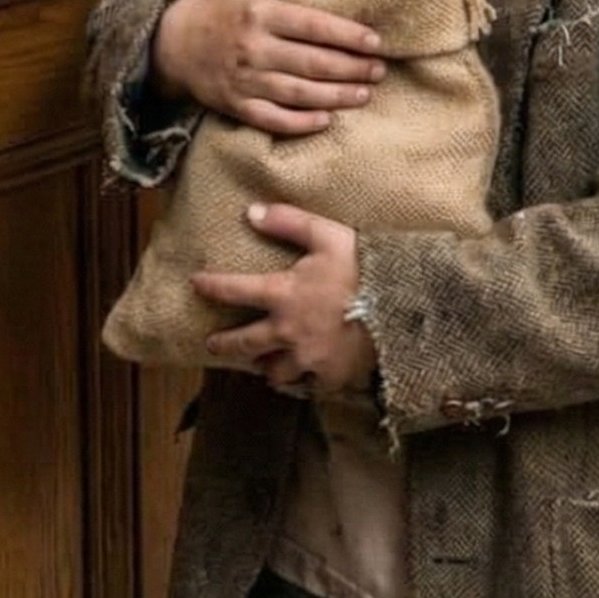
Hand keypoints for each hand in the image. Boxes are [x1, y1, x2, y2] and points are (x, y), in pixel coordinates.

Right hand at [153, 0, 384, 134]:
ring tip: (363, 94)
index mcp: (260, 14)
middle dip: (350, 68)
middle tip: (379, 71)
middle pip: (311, 62)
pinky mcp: (237, 105)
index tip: (375, 42)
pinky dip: (299, 123)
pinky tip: (325, 120)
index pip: (312, 25)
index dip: (347, 35)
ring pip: (298, 93)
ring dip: (335, 96)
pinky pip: (272, 119)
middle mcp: (254, 48)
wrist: (174, 42)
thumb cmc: (221, 6)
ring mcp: (245, 80)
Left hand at [195, 204, 375, 392]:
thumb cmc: (364, 267)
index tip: (196, 284)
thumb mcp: (326, 235)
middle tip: (211, 345)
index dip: (212, 286)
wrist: (402, 307)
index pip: (234, 290)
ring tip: (260, 367)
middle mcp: (287, 331)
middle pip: (245, 343)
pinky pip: (308, 385)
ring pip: (275, 371)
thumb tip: (250, 212)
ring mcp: (308, 358)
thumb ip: (287, 223)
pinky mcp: (330, 376)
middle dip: (225, 344)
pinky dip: (301, 383)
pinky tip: (301, 380)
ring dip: (264, 367)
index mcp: (282, 294)